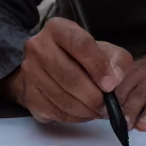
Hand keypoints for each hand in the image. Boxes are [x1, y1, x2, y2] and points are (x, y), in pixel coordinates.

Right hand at [1, 18, 132, 123]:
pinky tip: (83, 112)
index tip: (111, 85)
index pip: (80, 45)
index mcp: (58, 28)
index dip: (98, 67)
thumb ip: (118, 61)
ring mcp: (29, 71)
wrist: (52, 67)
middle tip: (107, 106)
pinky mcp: (28, 94)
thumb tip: (114, 80)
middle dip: (93, 96)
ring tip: (98, 110)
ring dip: (85, 110)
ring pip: (62, 97)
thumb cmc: (83, 58)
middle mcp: (38, 46)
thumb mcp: (105, 51)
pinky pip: (54, 111)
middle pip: (69, 76)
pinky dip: (74, 117)